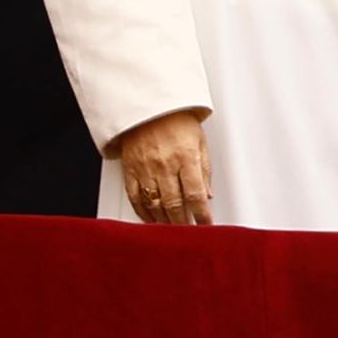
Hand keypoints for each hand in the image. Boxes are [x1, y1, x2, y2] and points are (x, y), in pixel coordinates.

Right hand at [118, 110, 212, 224]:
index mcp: (186, 156)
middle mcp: (165, 165)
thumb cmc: (178, 120)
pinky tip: (152, 219)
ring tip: (173, 228)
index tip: (206, 224)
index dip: (201, 213)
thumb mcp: (200, 141)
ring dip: (164, 221)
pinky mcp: (130, 170)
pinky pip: (136, 198)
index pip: (195, 193)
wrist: (149, 106)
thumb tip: (208, 195)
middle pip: (174, 203)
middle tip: (189, 231)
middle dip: (183, 222)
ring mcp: (145, 169)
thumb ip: (204, 169)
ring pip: (154, 204)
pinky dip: (143, 213)